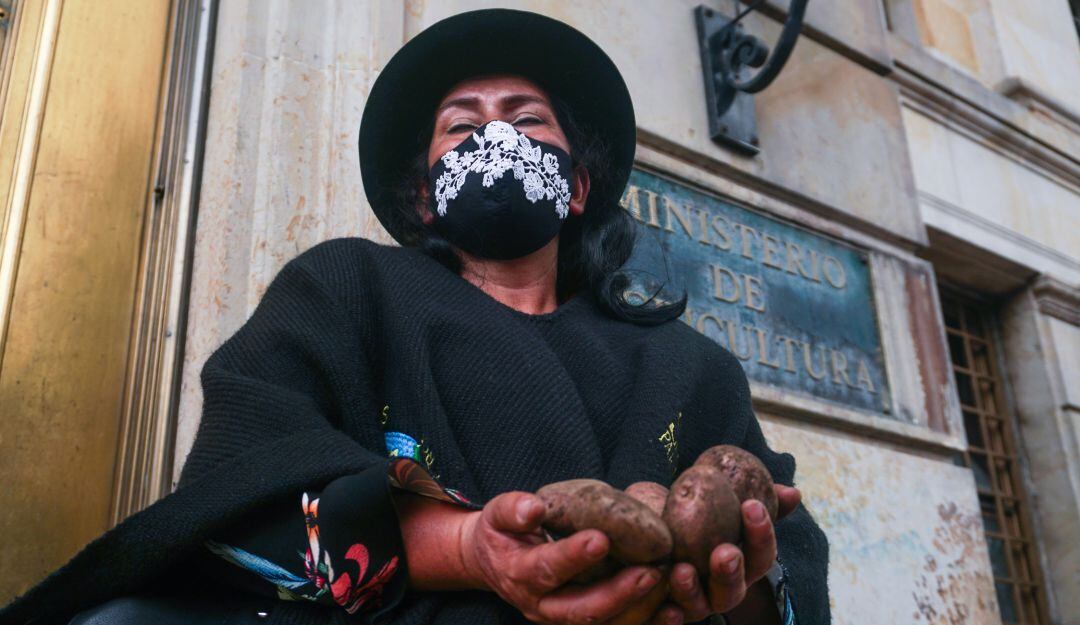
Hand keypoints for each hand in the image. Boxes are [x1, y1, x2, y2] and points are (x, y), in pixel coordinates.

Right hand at [460, 491, 663, 623]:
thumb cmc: (502, 533)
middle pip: (581, 610)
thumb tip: (532, 507)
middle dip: (617, 594)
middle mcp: (542, 605)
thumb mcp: (496, 514)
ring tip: (667, 589)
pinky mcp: (581, 623)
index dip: (573, 556)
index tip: (601, 539)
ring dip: (637, 612)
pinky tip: (673, 613)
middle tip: (650, 572)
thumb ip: (513, 509)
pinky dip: (645, 624)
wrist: (494, 564)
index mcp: (520, 574)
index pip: (547, 569)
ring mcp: (562, 619)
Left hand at [652, 484, 801, 624]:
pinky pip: (664, 620)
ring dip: (691, 590)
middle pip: (732, 590)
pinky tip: (662, 602)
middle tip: (726, 552)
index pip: (760, 556)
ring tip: (682, 570)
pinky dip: (665, 615)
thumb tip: (793, 493)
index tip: (751, 505)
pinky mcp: (662, 611)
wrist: (655, 535)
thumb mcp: (721, 505)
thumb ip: (753, 500)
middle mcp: (719, 591)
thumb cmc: (695, 519)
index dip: (760, 533)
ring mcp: (692, 604)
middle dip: (730, 572)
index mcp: (741, 568)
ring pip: (696, 606)